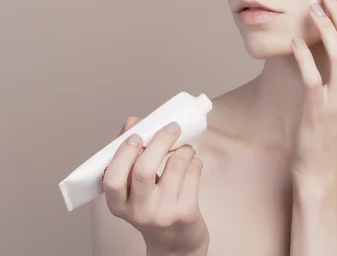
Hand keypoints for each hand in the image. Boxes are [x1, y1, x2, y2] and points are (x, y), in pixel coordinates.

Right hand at [102, 116, 208, 254]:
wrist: (174, 243)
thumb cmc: (153, 206)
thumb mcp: (135, 188)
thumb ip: (131, 155)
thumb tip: (133, 121)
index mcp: (119, 204)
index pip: (113, 179)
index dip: (124, 154)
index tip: (137, 135)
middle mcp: (138, 211)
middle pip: (144, 170)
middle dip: (160, 142)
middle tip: (171, 127)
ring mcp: (163, 213)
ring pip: (175, 167)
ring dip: (183, 149)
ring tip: (185, 148)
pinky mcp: (185, 212)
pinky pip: (193, 174)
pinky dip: (195, 161)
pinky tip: (192, 162)